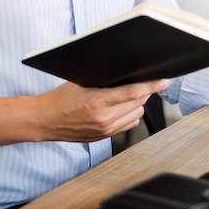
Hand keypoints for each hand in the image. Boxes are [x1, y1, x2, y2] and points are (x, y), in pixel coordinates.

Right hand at [34, 79, 169, 141]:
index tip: (163, 81)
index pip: (134, 92)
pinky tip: (120, 109)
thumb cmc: (60, 99)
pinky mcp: (105, 137)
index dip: (152, 86)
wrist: (45, 121)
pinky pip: (129, 125)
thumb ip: (104, 79)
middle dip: (144, 91)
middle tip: (140, 83)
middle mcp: (104, 118)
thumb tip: (126, 72)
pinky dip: (130, 115)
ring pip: (137, 114)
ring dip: (137, 104)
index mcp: (98, 101)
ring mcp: (106, 129)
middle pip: (139, 103)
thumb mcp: (80, 82)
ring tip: (126, 97)